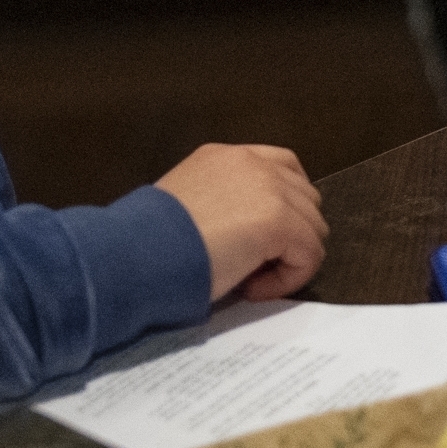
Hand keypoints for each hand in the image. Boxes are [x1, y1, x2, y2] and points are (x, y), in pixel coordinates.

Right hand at [156, 144, 326, 302]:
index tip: (259, 241)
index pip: (283, 168)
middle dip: (288, 235)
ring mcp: (268, 187)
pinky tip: (251, 289)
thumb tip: (251, 233)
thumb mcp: (186, 208)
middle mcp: (251, 162)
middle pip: (306, 198)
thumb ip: (223, 205)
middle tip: (250, 265)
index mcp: (224, 158)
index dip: (284, 207)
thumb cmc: (148, 244)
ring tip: (247, 280)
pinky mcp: (278, 219)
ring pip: (313, 228)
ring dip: (288, 259)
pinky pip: (310, 254)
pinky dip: (288, 279)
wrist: (133, 257)